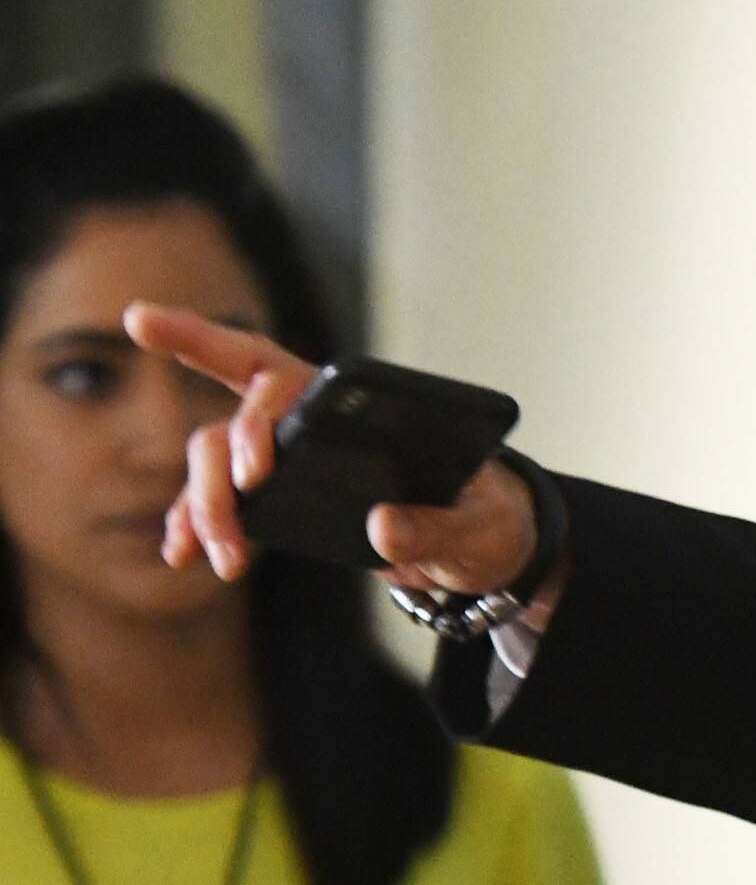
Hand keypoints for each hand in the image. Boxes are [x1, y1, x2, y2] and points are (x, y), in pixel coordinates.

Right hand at [123, 305, 556, 625]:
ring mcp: (285, 464)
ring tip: (228, 559)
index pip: (269, 364)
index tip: (143, 324)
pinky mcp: (279, 505)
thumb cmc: (482, 514)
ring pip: (215, 467)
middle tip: (248, 489)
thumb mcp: (480, 523)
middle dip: (225, 455)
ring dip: (209, 508)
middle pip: (235, 422)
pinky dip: (196, 529)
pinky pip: (218, 510)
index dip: (201, 339)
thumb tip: (385, 526)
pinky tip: (183, 554)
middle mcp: (307, 425)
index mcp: (352, 406)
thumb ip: (439, 526)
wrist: (478, 546)